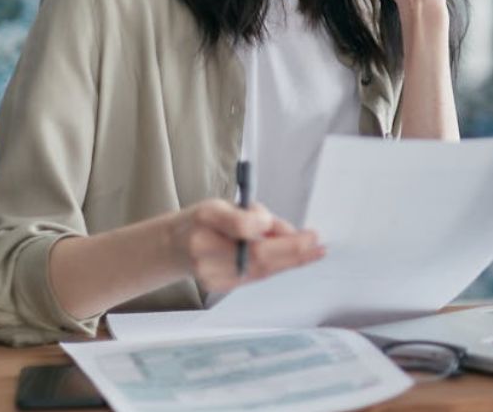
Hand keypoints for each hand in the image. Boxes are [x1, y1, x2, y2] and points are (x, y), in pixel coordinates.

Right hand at [169, 199, 324, 292]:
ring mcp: (211, 274)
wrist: (174, 246)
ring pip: (261, 270)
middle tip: (319, 245)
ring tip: (314, 251)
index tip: (307, 233)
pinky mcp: (220, 287)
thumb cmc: (203, 221)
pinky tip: (295, 259)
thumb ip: (251, 215)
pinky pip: (256, 277)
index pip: (245, 229)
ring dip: (290, 261)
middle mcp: (205, 251)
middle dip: (293, 252)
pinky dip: (277, 267)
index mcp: (206, 220)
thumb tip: (285, 231)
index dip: (277, 232)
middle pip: (258, 257)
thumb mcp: (223, 204)